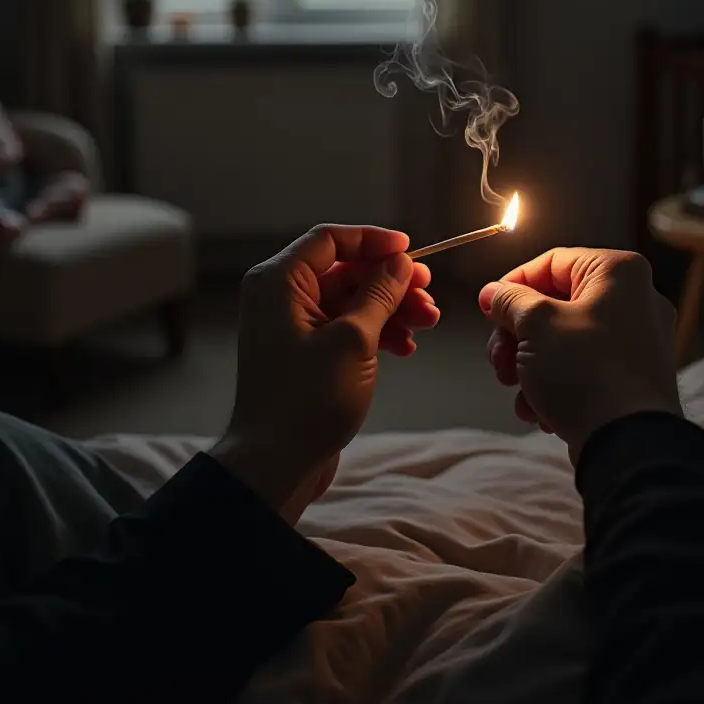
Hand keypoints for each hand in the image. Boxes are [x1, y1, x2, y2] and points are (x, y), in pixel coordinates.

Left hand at [213, 224, 438, 522]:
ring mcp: (293, 326)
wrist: (275, 464)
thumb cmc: (306, 400)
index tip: (410, 250)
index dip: (373, 240)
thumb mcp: (353, 340)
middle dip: (390, 281)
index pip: (330, 240)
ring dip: (391, 308)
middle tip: (428, 291)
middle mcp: (281, 297)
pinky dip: (376, 332)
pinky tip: (406, 346)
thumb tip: (399, 263)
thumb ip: (379, 294)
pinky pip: (346, 327)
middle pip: (345, 270)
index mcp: (279, 282)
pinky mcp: (306, 353)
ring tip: (428, 321)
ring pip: (351, 300)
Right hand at [478, 248, 679, 462]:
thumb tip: (493, 294)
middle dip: (518, 336)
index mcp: (618, 272)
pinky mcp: (633, 377)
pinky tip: (538, 410)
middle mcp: (636, 300)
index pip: (552, 263)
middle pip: (555, 305)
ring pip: (565, 340)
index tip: (489, 310)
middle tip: (500, 361)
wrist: (628, 444)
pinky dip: (556, 384)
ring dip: (530, 364)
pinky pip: (584, 367)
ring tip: (517, 390)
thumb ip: (510, 301)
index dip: (512, 286)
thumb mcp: (535, 325)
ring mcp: (638, 341)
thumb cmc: (587, 373)